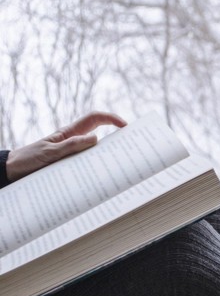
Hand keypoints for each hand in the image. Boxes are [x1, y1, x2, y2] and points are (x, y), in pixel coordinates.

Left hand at [6, 111, 126, 181]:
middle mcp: (73, 141)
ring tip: (118, 165)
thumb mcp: (49, 152)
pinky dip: (97, 168)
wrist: (12, 171)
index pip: (95, 118)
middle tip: (130, 147)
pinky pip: (88, 163)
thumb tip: (96, 138)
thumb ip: (71, 145)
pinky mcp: (70, 164)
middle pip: (101, 133)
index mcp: (69, 133)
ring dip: (107, 155)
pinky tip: (102, 177)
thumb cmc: (27, 159)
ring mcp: (73, 152)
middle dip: (116, 137)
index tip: (125, 125)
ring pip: (96, 150)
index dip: (111, 118)